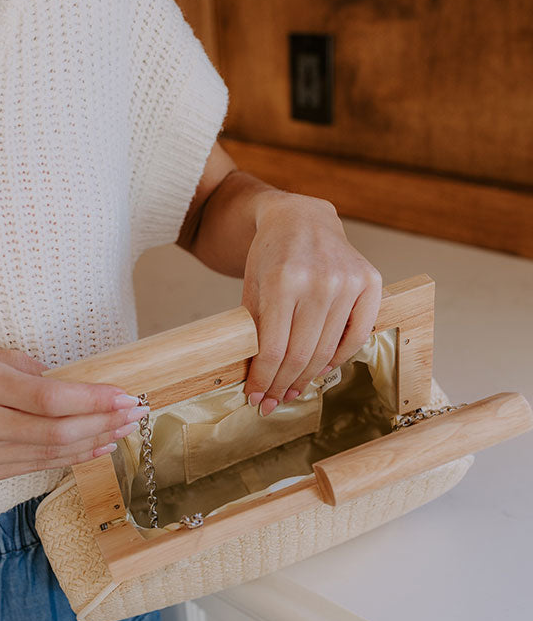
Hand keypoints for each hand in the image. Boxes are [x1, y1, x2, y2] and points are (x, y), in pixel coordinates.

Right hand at [0, 349, 148, 480]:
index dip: (94, 401)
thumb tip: (80, 389)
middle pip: (58, 430)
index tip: (126, 396)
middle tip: (134, 413)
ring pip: (52, 453)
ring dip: (95, 442)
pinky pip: (38, 465)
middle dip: (104, 422)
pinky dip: (72, 457)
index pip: (52, 399)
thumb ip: (34, 374)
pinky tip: (97, 448)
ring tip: (123, 430)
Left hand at [242, 192, 381, 415]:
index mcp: (283, 280)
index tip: (256, 398)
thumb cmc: (272, 255)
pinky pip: (358, 335)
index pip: (273, 349)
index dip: (263, 380)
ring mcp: (348, 281)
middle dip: (283, 385)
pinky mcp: (370, 282)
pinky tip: (320, 370)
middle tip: (272, 401)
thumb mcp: (251, 288)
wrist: (302, 219)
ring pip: (328, 351)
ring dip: (307, 378)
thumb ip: (253, 330)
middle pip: (301, 355)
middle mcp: (319, 280)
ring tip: (292, 390)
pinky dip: (338, 358)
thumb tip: (256, 378)